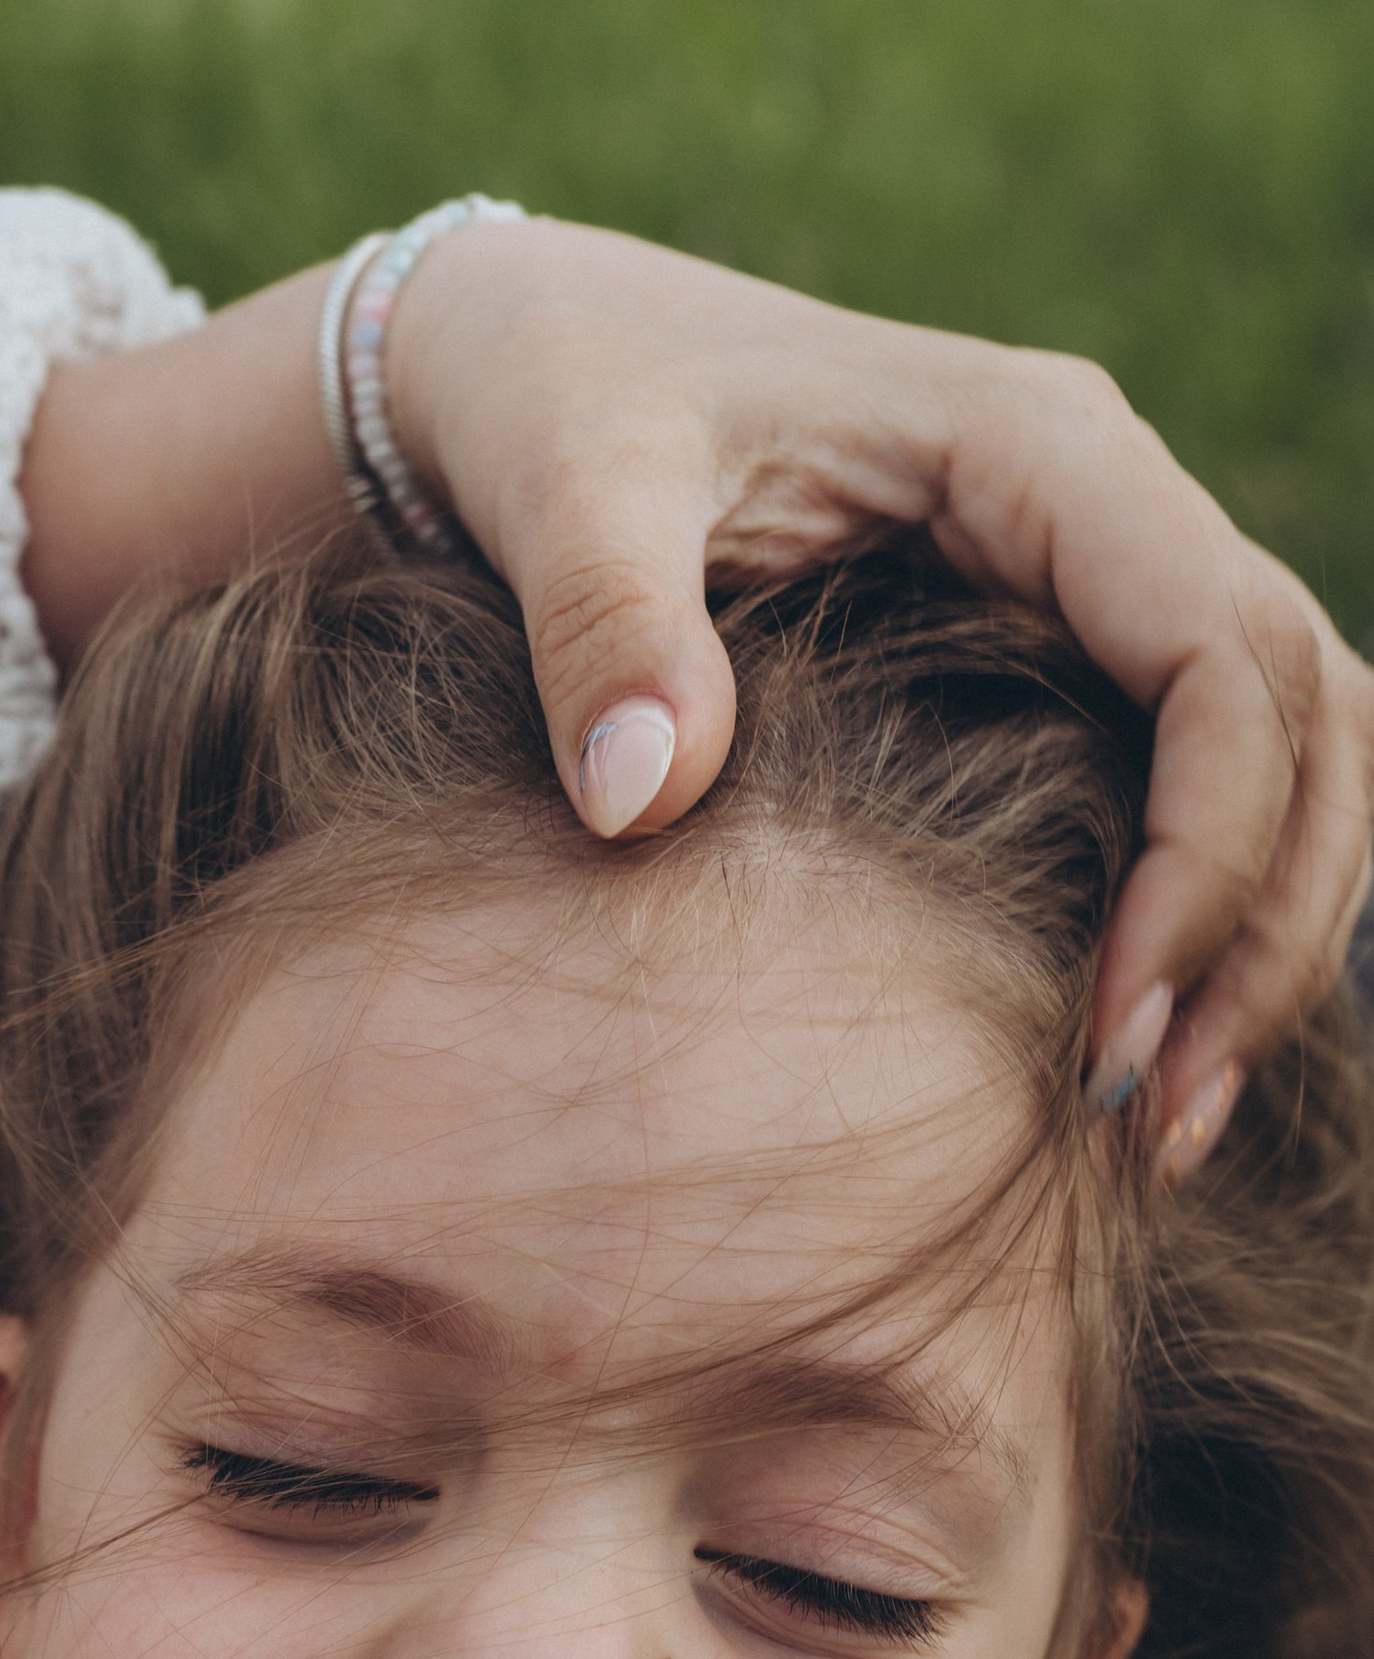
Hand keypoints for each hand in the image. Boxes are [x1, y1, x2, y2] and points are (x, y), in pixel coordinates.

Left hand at [21, 228, 1373, 1136]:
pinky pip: (1206, 781)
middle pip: (1308, 718)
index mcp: (1037, 449)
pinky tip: (1125, 1061)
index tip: (1107, 1031)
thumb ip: (601, 624)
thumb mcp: (562, 486)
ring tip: (1163, 1130)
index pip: (1223, 658)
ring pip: (1295, 756)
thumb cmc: (552, 406)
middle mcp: (1104, 507)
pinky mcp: (1055, 657)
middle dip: (1265, 929)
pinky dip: (1203, 917)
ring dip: (1262, 940)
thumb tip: (643, 798)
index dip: (1207, 854)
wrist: (519, 372)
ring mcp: (1093, 583)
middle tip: (1161, 1128)